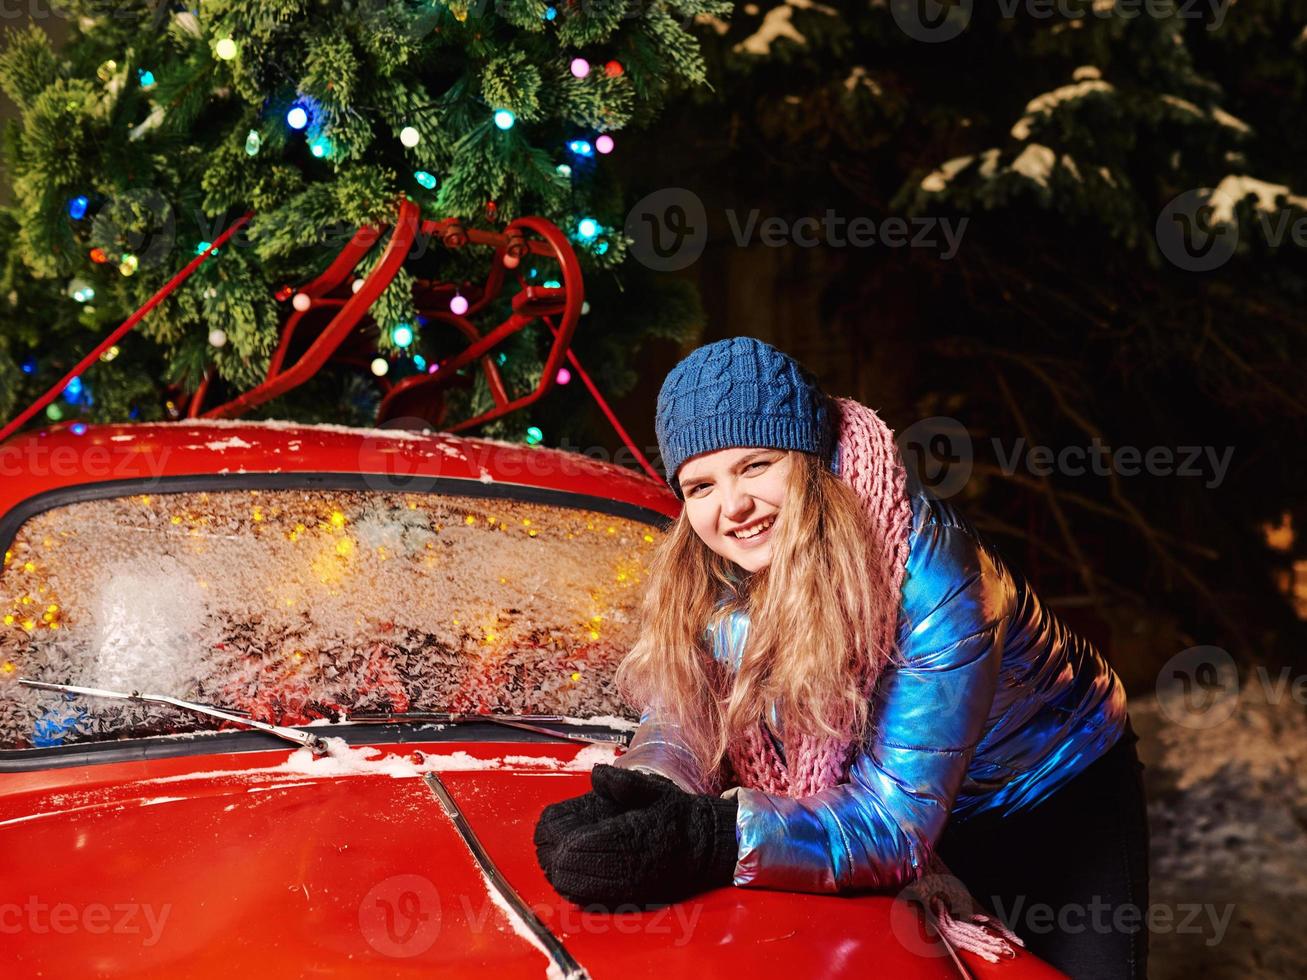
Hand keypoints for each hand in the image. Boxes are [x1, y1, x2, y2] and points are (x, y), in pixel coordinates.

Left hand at [538, 765, 738, 907]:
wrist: (707, 847)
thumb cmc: (677, 816)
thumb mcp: (654, 789)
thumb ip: (623, 783)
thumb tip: (597, 774)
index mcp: (630, 836)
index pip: (577, 845)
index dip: (557, 837)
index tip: (548, 825)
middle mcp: (628, 866)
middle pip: (570, 869)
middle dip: (553, 854)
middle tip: (546, 840)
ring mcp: (628, 886)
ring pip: (576, 888)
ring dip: (560, 872)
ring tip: (554, 855)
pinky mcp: (630, 899)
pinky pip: (591, 900)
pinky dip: (573, 888)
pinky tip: (569, 875)